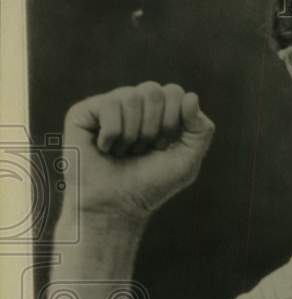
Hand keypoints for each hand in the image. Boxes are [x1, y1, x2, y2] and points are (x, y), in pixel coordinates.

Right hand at [61, 82, 214, 225]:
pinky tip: (105, 149)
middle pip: (154, 90)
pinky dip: (113, 134)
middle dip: (153, 128)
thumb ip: (201, 130)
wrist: (116, 207)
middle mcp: (133, 104)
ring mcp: (108, 106)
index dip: (173, 123)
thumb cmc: (151, 185)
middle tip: (142, 150)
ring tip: (123, 152)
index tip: (161, 148)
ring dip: (133, 134)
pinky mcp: (83, 112)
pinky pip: (109, 105)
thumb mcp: (187, 160)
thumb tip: (190, 96)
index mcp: (158, 111)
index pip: (175, 92)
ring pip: (131, 96)